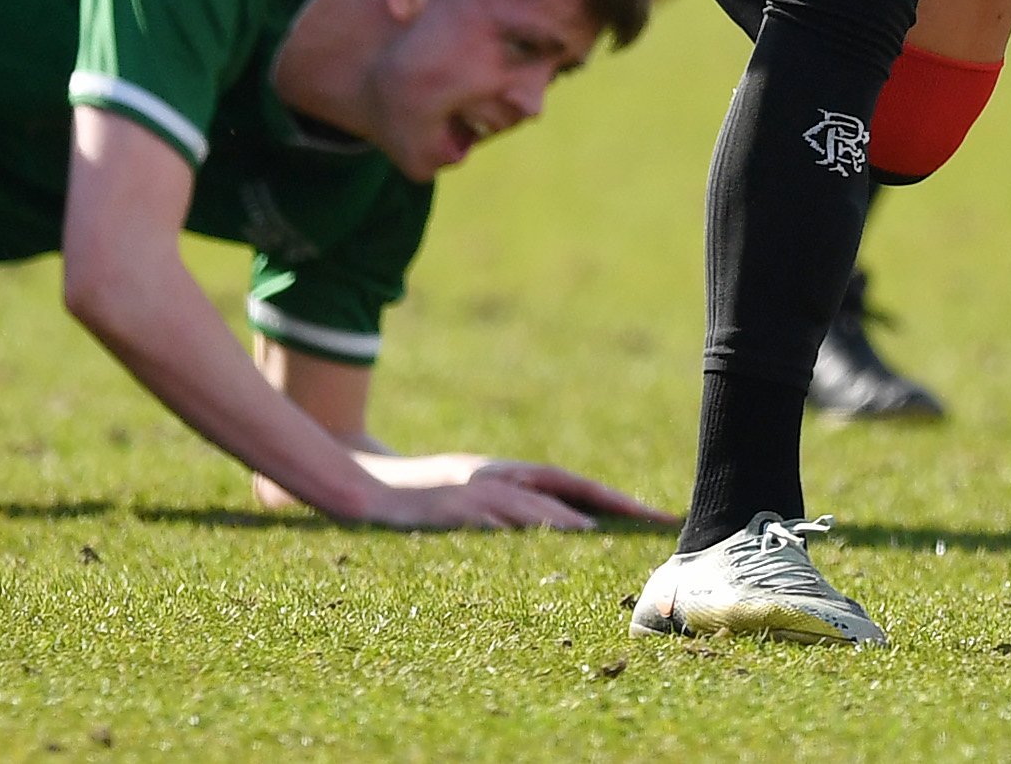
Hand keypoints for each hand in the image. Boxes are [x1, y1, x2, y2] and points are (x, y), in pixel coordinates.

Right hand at [353, 451, 670, 531]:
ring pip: (526, 502)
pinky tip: (533, 539)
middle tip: (649, 520)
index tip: (651, 512)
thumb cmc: (416, 496)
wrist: (359, 484)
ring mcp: (471, 490)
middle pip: (559, 485)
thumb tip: (556, 529)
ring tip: (597, 535)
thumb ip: (506, 508)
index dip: (609, 496)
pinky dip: (513, 527)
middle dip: (606, 503)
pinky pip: (486, 519)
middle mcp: (493, 475)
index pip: (566, 481)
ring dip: (562, 518)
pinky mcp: (447, 509)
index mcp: (501, 471)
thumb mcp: (466, 496)